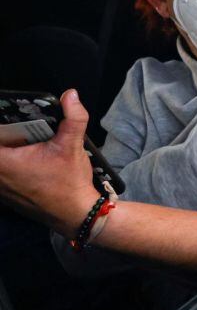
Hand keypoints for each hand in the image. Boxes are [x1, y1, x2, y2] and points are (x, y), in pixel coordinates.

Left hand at [0, 90, 101, 237]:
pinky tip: (26, 159)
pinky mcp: (5, 196)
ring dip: (6, 152)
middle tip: (17, 128)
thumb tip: (71, 95)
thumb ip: (73, 118)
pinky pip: (1, 176)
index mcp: (4, 162)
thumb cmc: (70, 183)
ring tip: (22, 142)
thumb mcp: (73, 146)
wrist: (76, 215)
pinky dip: (8, 164)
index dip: (0, 128)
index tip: (7, 116)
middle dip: (5, 137)